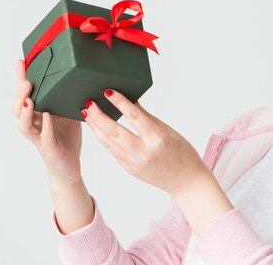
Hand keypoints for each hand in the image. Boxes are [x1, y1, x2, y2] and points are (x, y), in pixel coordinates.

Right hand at [12, 59, 82, 184]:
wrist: (69, 167)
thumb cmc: (66, 139)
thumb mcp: (70, 115)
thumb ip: (69, 99)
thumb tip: (80, 78)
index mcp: (38, 115)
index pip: (26, 94)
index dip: (22, 78)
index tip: (21, 61)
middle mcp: (34, 125)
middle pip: (18, 108)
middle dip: (20, 93)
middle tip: (26, 80)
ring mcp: (39, 138)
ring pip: (24, 125)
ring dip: (26, 111)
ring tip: (29, 99)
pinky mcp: (48, 148)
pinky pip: (44, 137)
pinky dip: (45, 126)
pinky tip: (47, 116)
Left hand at [82, 89, 209, 196]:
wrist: (185, 181)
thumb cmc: (182, 153)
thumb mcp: (169, 131)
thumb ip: (147, 117)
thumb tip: (132, 102)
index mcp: (157, 138)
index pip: (134, 116)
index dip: (120, 102)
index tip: (108, 91)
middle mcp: (143, 151)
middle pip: (114, 131)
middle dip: (98, 116)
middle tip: (88, 103)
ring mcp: (133, 162)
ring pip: (108, 142)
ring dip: (95, 127)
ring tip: (87, 114)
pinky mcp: (128, 169)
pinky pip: (112, 150)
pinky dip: (103, 138)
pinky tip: (98, 128)